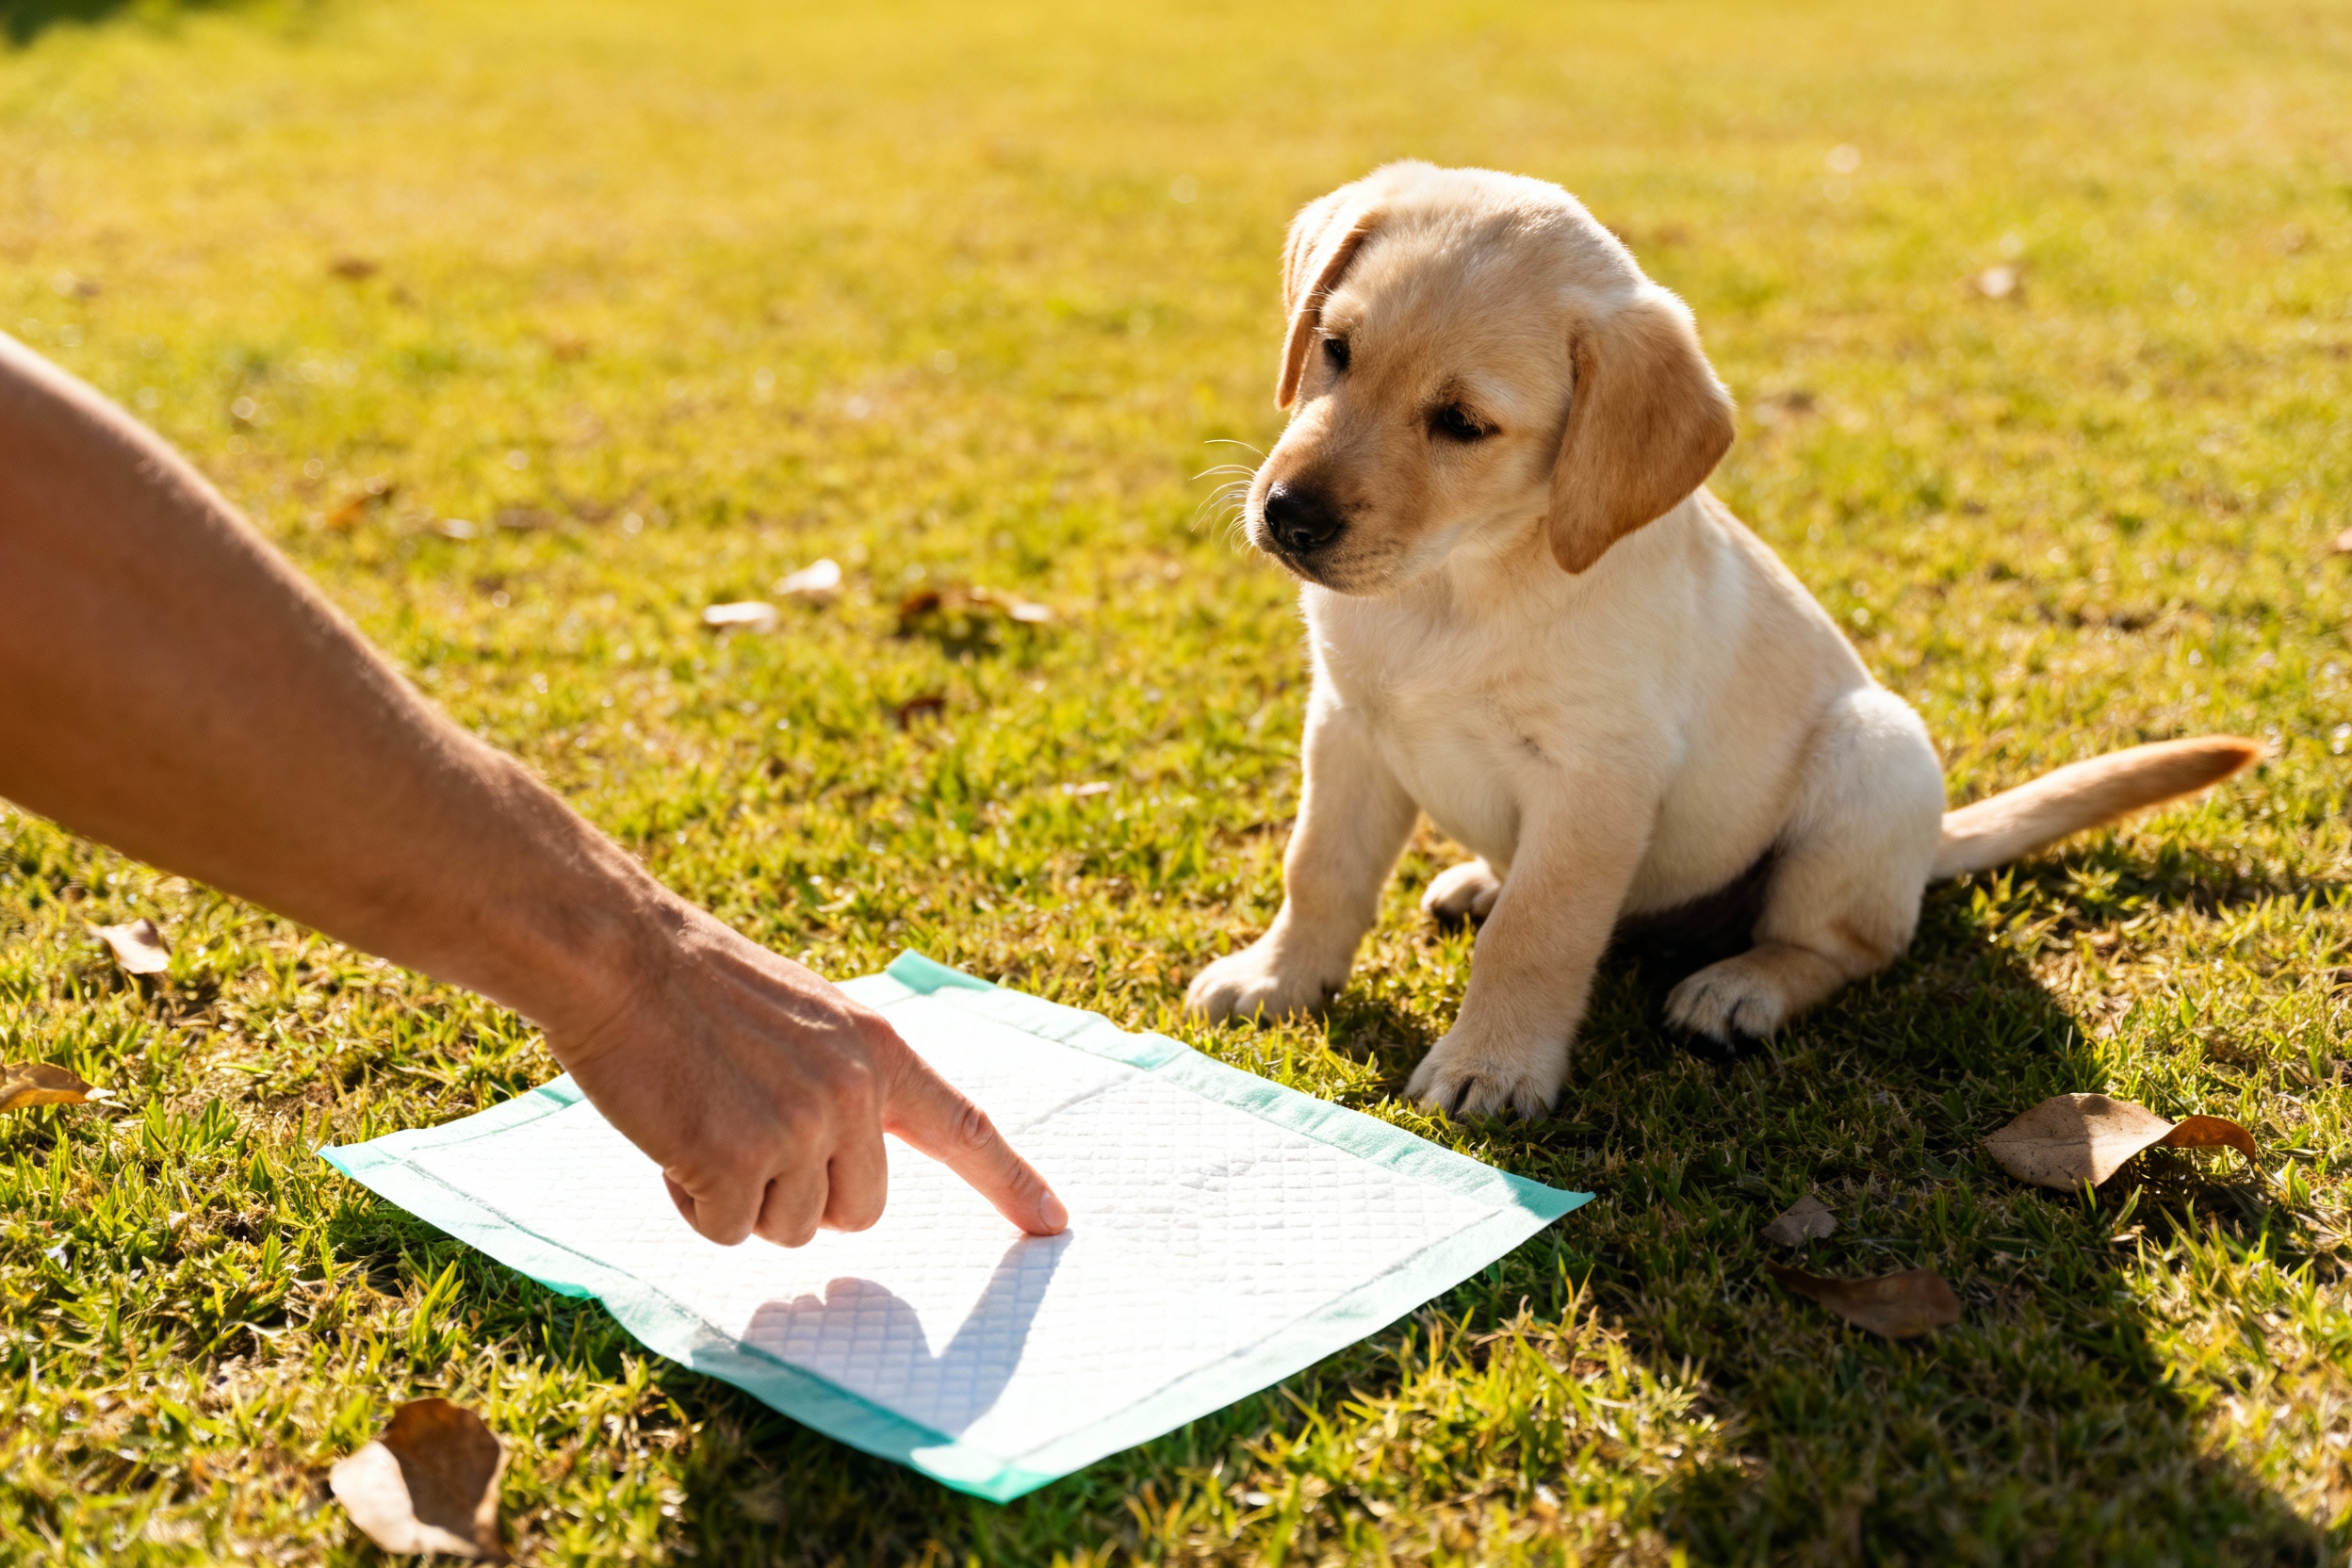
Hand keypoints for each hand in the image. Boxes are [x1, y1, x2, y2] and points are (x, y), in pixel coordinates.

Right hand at [547, 904, 1067, 1246]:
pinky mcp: (737, 1160)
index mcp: (880, 1050)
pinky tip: (672, 1136)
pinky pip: (727, 1231)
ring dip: (742, 1198)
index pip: (966, 1128)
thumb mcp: (808, 1019)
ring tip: (704, 1118)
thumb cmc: (701, 992)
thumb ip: (847, 1082)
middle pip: (861, 1213)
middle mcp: (854, 1092)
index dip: (1011, 1182)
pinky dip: (693, 1202)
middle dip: (805, 1197)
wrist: (622, 958)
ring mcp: (799, 1127)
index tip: (1055, 1223)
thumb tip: (854, 1168)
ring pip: (792, 1229)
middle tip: (745, 1131)